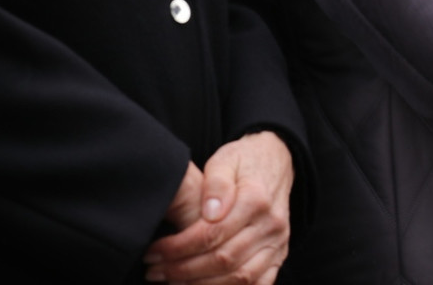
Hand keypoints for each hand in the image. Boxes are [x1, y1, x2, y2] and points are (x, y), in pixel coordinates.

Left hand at [144, 131, 293, 284]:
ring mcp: (278, 243)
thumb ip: (216, 183)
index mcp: (256, 199)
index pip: (212, 234)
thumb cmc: (244, 161)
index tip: (153, 252)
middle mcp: (271, 225)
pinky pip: (259, 284)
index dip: (178, 248)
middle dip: (182, 270)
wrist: (277, 161)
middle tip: (154, 271)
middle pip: (223, 259)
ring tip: (172, 281)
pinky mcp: (279, 255)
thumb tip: (210, 212)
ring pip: (240, 278)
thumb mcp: (226, 160)